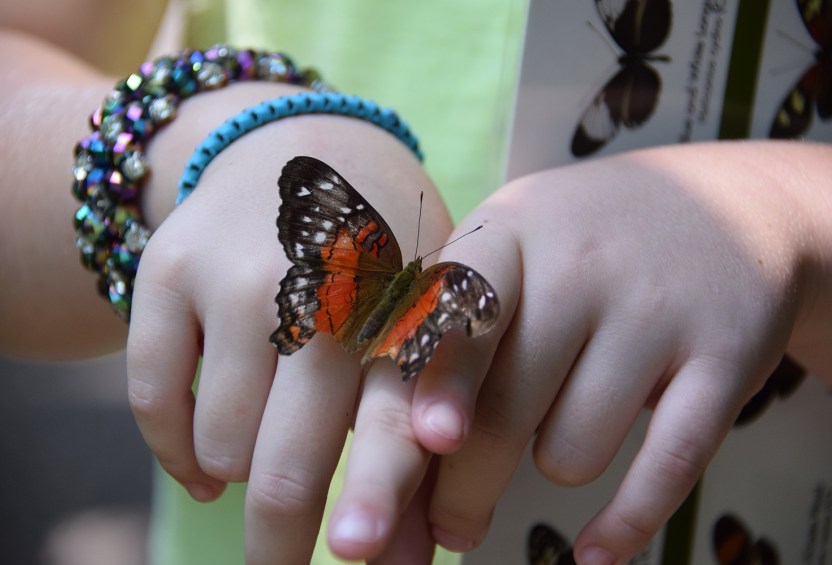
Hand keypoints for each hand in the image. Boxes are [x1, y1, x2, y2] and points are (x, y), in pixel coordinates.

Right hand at [126, 86, 453, 563]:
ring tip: (262, 451)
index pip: (397, 426)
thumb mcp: (416, 323)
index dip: (381, 506)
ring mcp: (239, 276)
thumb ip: (415, 434)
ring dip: (240, 472)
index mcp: (405, 304)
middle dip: (282, 543)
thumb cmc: (377, 258)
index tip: (353, 556)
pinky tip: (205, 466)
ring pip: (222, 446)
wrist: (299, 149)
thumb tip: (410, 557)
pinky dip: (177, 453)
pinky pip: (153, 402)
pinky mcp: (169, 268)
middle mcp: (325, 290)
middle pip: (292, 464)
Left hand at [400, 141, 831, 562]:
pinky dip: (627, 520)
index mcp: (508, 232)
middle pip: (506, 407)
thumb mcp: (511, 255)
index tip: (429, 441)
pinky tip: (597, 553)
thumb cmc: (580, 246)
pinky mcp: (723, 355)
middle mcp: (580, 263)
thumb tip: (384, 470)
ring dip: (556, 462)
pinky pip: (669, 461)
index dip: (441, 382)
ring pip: (574, 449)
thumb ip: (446, 341)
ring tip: (564, 426)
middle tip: (452, 527)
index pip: (458, 314)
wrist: (724, 204)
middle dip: (466, 488)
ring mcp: (655, 309)